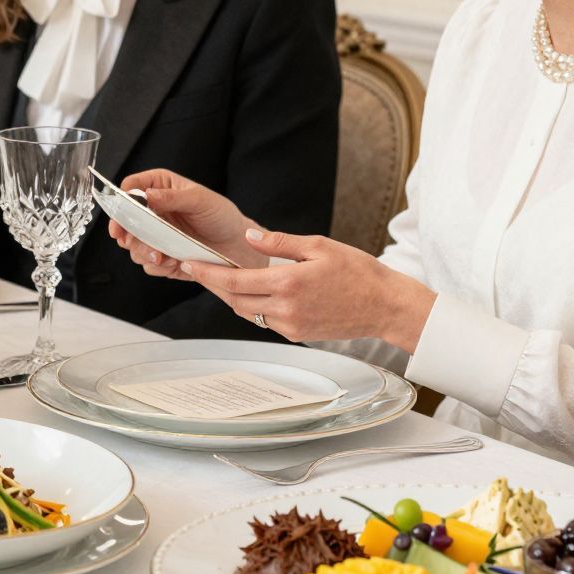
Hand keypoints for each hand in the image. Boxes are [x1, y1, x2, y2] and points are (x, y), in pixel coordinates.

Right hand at [108, 169, 258, 275]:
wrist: (237, 246)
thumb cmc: (221, 215)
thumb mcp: (199, 200)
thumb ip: (172, 197)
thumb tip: (147, 195)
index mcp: (159, 188)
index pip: (130, 189)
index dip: (120, 202)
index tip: (119, 219)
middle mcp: (153, 211)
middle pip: (124, 221)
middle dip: (127, 234)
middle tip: (131, 242)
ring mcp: (155, 235)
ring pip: (133, 245)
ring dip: (143, 252)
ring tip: (162, 255)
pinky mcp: (161, 256)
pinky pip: (149, 264)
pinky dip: (158, 266)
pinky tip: (174, 262)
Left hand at [176, 230, 436, 350]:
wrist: (385, 306)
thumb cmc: (358, 272)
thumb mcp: (319, 246)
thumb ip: (280, 242)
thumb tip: (249, 237)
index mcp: (287, 283)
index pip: (234, 280)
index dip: (207, 273)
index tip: (188, 263)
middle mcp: (285, 309)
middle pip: (234, 299)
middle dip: (213, 284)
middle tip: (197, 268)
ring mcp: (290, 326)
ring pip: (247, 312)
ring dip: (232, 296)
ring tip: (221, 277)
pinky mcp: (297, 335)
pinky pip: (264, 321)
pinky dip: (253, 307)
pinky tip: (252, 292)